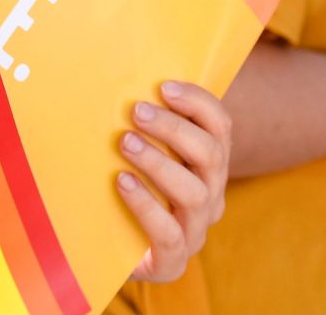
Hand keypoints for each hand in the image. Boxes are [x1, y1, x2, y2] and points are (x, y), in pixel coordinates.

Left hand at [120, 81, 230, 283]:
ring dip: (160, 163)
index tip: (163, 86)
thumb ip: (137, 116)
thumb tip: (113, 63)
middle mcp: (210, 195)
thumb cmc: (118, 180)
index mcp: (208, 163)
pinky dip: (146, 205)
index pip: (221, 126)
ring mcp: (194, 230)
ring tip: (125, 143)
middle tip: (136, 112)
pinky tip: (122, 182)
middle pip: (211, 155)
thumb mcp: (132, 144)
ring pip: (195, 193)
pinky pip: (170, 234)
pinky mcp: (171, 261)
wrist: (105, 246)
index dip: (198, 102)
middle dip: (175, 129)